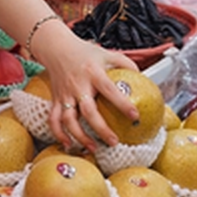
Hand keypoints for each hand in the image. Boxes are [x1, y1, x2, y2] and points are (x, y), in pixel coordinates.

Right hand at [32, 25, 139, 150]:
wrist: (56, 48)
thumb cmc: (84, 52)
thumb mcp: (106, 53)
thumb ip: (124, 63)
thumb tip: (143, 77)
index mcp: (93, 73)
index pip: (109, 90)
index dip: (122, 103)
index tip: (135, 116)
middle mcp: (78, 85)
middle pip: (88, 111)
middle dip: (101, 129)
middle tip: (114, 142)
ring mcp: (65, 94)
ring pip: (68, 120)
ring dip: (80, 136)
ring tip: (93, 148)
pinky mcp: (55, 100)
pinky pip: (53, 120)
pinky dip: (58, 134)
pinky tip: (68, 144)